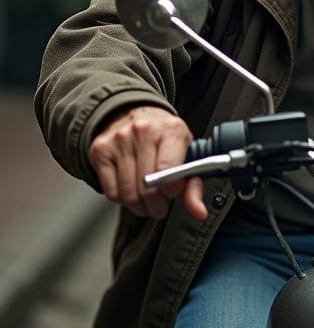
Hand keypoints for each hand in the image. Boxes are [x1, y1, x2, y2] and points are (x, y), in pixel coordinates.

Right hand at [89, 106, 206, 219]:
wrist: (135, 115)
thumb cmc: (164, 139)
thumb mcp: (186, 155)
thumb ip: (194, 185)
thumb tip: (198, 212)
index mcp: (171, 130)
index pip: (167, 171)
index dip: (171, 190)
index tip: (173, 191)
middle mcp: (143, 131)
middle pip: (147, 188)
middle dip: (156, 206)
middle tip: (160, 205)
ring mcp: (119, 140)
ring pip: (128, 194)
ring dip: (139, 206)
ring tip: (146, 199)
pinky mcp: (100, 150)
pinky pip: (111, 192)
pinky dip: (122, 199)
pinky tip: (130, 188)